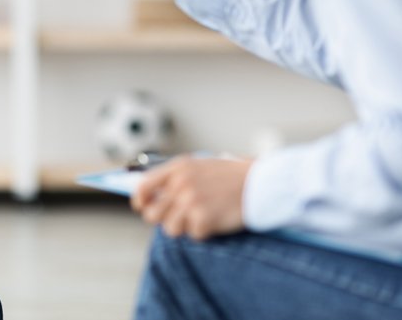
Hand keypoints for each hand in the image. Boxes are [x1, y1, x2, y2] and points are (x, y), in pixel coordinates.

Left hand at [131, 156, 252, 239]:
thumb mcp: (199, 166)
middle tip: (178, 217)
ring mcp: (191, 201)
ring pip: (170, 228)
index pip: (143, 187)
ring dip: (184, 227)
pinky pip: (193, 235)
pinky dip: (204, 231)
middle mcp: (180, 184)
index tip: (143, 207)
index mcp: (178, 168)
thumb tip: (152, 195)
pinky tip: (216, 219)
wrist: (260, 183)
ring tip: (201, 217)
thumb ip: (175, 177)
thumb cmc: (231, 175)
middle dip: (162, 219)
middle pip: (152, 214)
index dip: (140, 201)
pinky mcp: (203, 218)